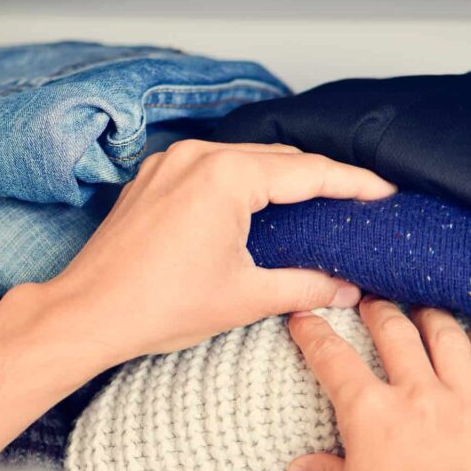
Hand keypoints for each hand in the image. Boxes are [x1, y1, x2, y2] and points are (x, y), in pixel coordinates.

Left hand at [37, 140, 395, 359]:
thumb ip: (305, 285)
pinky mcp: (150, 179)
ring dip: (277, 179)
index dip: (352, 182)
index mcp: (226, 176)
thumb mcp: (245, 297)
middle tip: (355, 199)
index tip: (383, 191)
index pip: (308, 173)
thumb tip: (346, 288)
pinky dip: (238, 183)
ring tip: (312, 203)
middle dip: (318, 179)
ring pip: (241, 160)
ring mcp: (168, 164)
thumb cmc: (156, 306)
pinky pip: (208, 169)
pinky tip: (253, 207)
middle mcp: (196, 157)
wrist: (88, 314)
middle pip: (276, 160)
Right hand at [285, 298, 470, 470]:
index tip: (306, 320)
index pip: (332, 358)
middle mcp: (416, 396)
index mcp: (369, 414)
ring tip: (426, 311)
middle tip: (371, 303)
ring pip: (448, 338)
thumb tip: (304, 469)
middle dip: (377, 310)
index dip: (313, 333)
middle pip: (394, 332)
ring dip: (432, 317)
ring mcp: (464, 403)